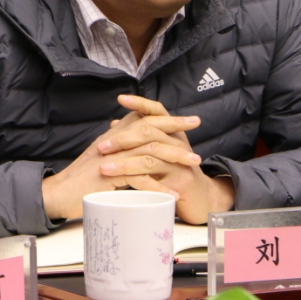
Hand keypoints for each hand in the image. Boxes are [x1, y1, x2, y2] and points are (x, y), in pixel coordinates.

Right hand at [41, 99, 202, 219]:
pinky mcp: (108, 178)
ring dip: (173, 156)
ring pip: (147, 150)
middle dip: (175, 126)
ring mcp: (111, 159)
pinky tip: (172, 193)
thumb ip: (120, 149)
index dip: (166, 117)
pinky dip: (157, 187)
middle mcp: (113, 142)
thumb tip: (140, 146)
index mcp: (113, 136)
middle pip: (149, 127)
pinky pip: (138, 179)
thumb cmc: (82, 180)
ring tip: (193, 164)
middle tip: (196, 126)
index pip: (143, 118)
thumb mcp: (104, 158)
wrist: (58, 194)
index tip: (189, 120)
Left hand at [98, 95, 234, 223]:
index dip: (140, 103)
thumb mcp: (157, 154)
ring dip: (124, 162)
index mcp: (172, 133)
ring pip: (150, 153)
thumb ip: (138, 139)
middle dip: (123, 138)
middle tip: (102, 147)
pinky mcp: (181, 180)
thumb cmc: (173, 176)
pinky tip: (121, 184)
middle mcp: (178, 142)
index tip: (121, 98)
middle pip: (149, 131)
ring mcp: (181, 160)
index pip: (156, 111)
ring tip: (104, 168)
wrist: (199, 200)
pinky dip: (136, 179)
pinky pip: (155, 177)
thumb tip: (115, 123)